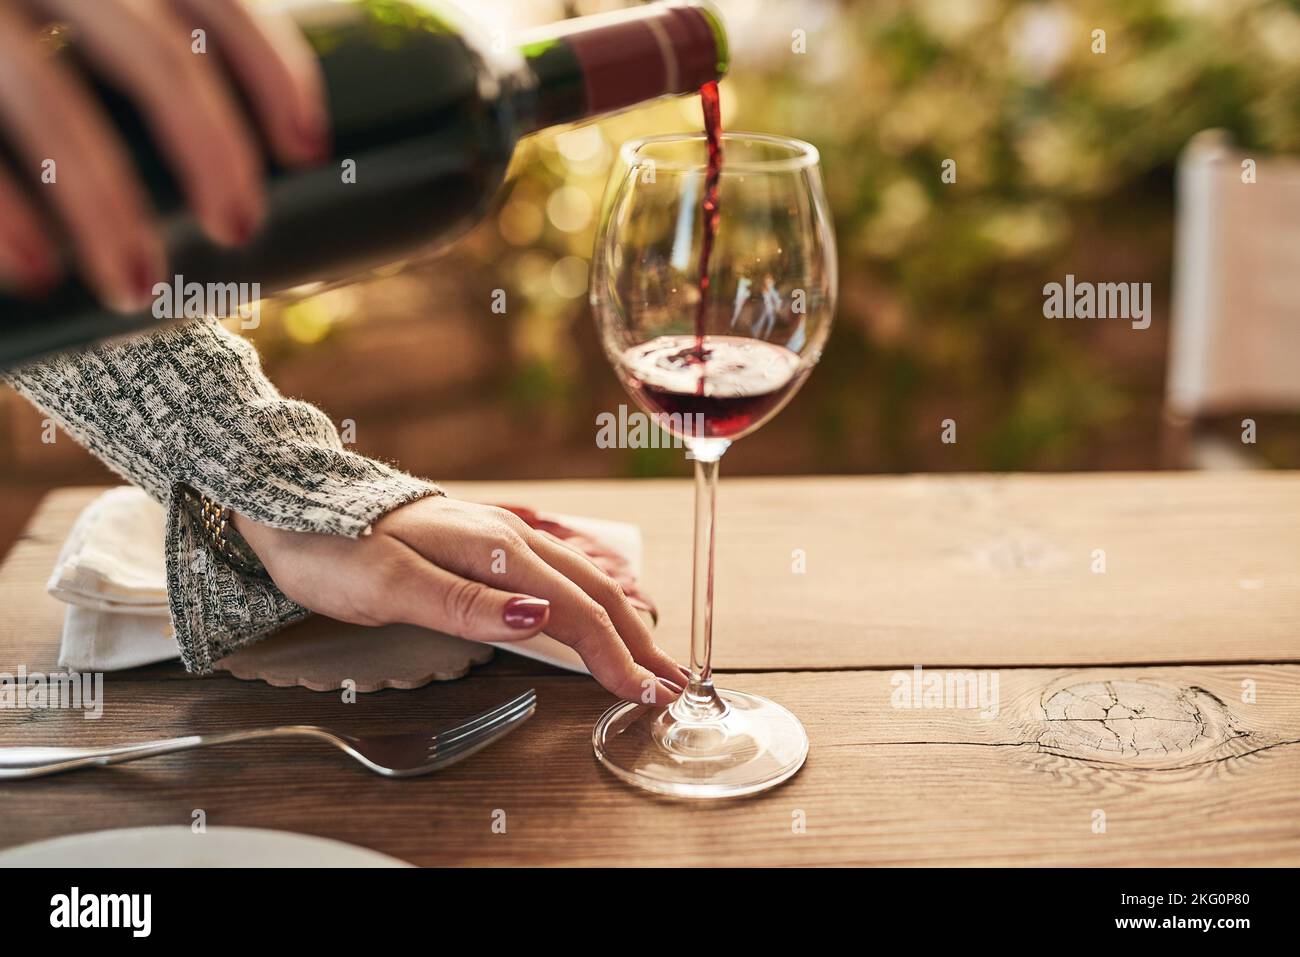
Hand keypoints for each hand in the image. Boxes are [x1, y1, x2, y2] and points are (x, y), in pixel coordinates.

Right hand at [0, 0, 327, 307]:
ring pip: (50, 97)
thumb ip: (126, 43)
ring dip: (105, 203)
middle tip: (239, 231)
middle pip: (148, 49)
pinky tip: (36, 275)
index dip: (271, 66)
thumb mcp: (68, 14)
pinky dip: (2, 213)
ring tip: (137, 287)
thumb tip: (258, 145)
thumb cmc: (4, 42)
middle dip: (210, 148)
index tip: (307, 148)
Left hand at [232, 496, 687, 703]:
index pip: (572, 609)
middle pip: (591, 593)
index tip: (644, 692)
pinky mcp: (484, 545)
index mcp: (492, 548)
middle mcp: (506, 538)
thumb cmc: (334, 547)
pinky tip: (599, 609)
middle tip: (674, 682)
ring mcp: (497, 538)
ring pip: (578, 581)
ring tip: (652, 653)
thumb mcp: (391, 583)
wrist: (293, 503)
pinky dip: (591, 601)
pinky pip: (556, 574)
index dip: (612, 654)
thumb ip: (468, 602)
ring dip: (621, 621)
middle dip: (636, 639)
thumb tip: (543, 616)